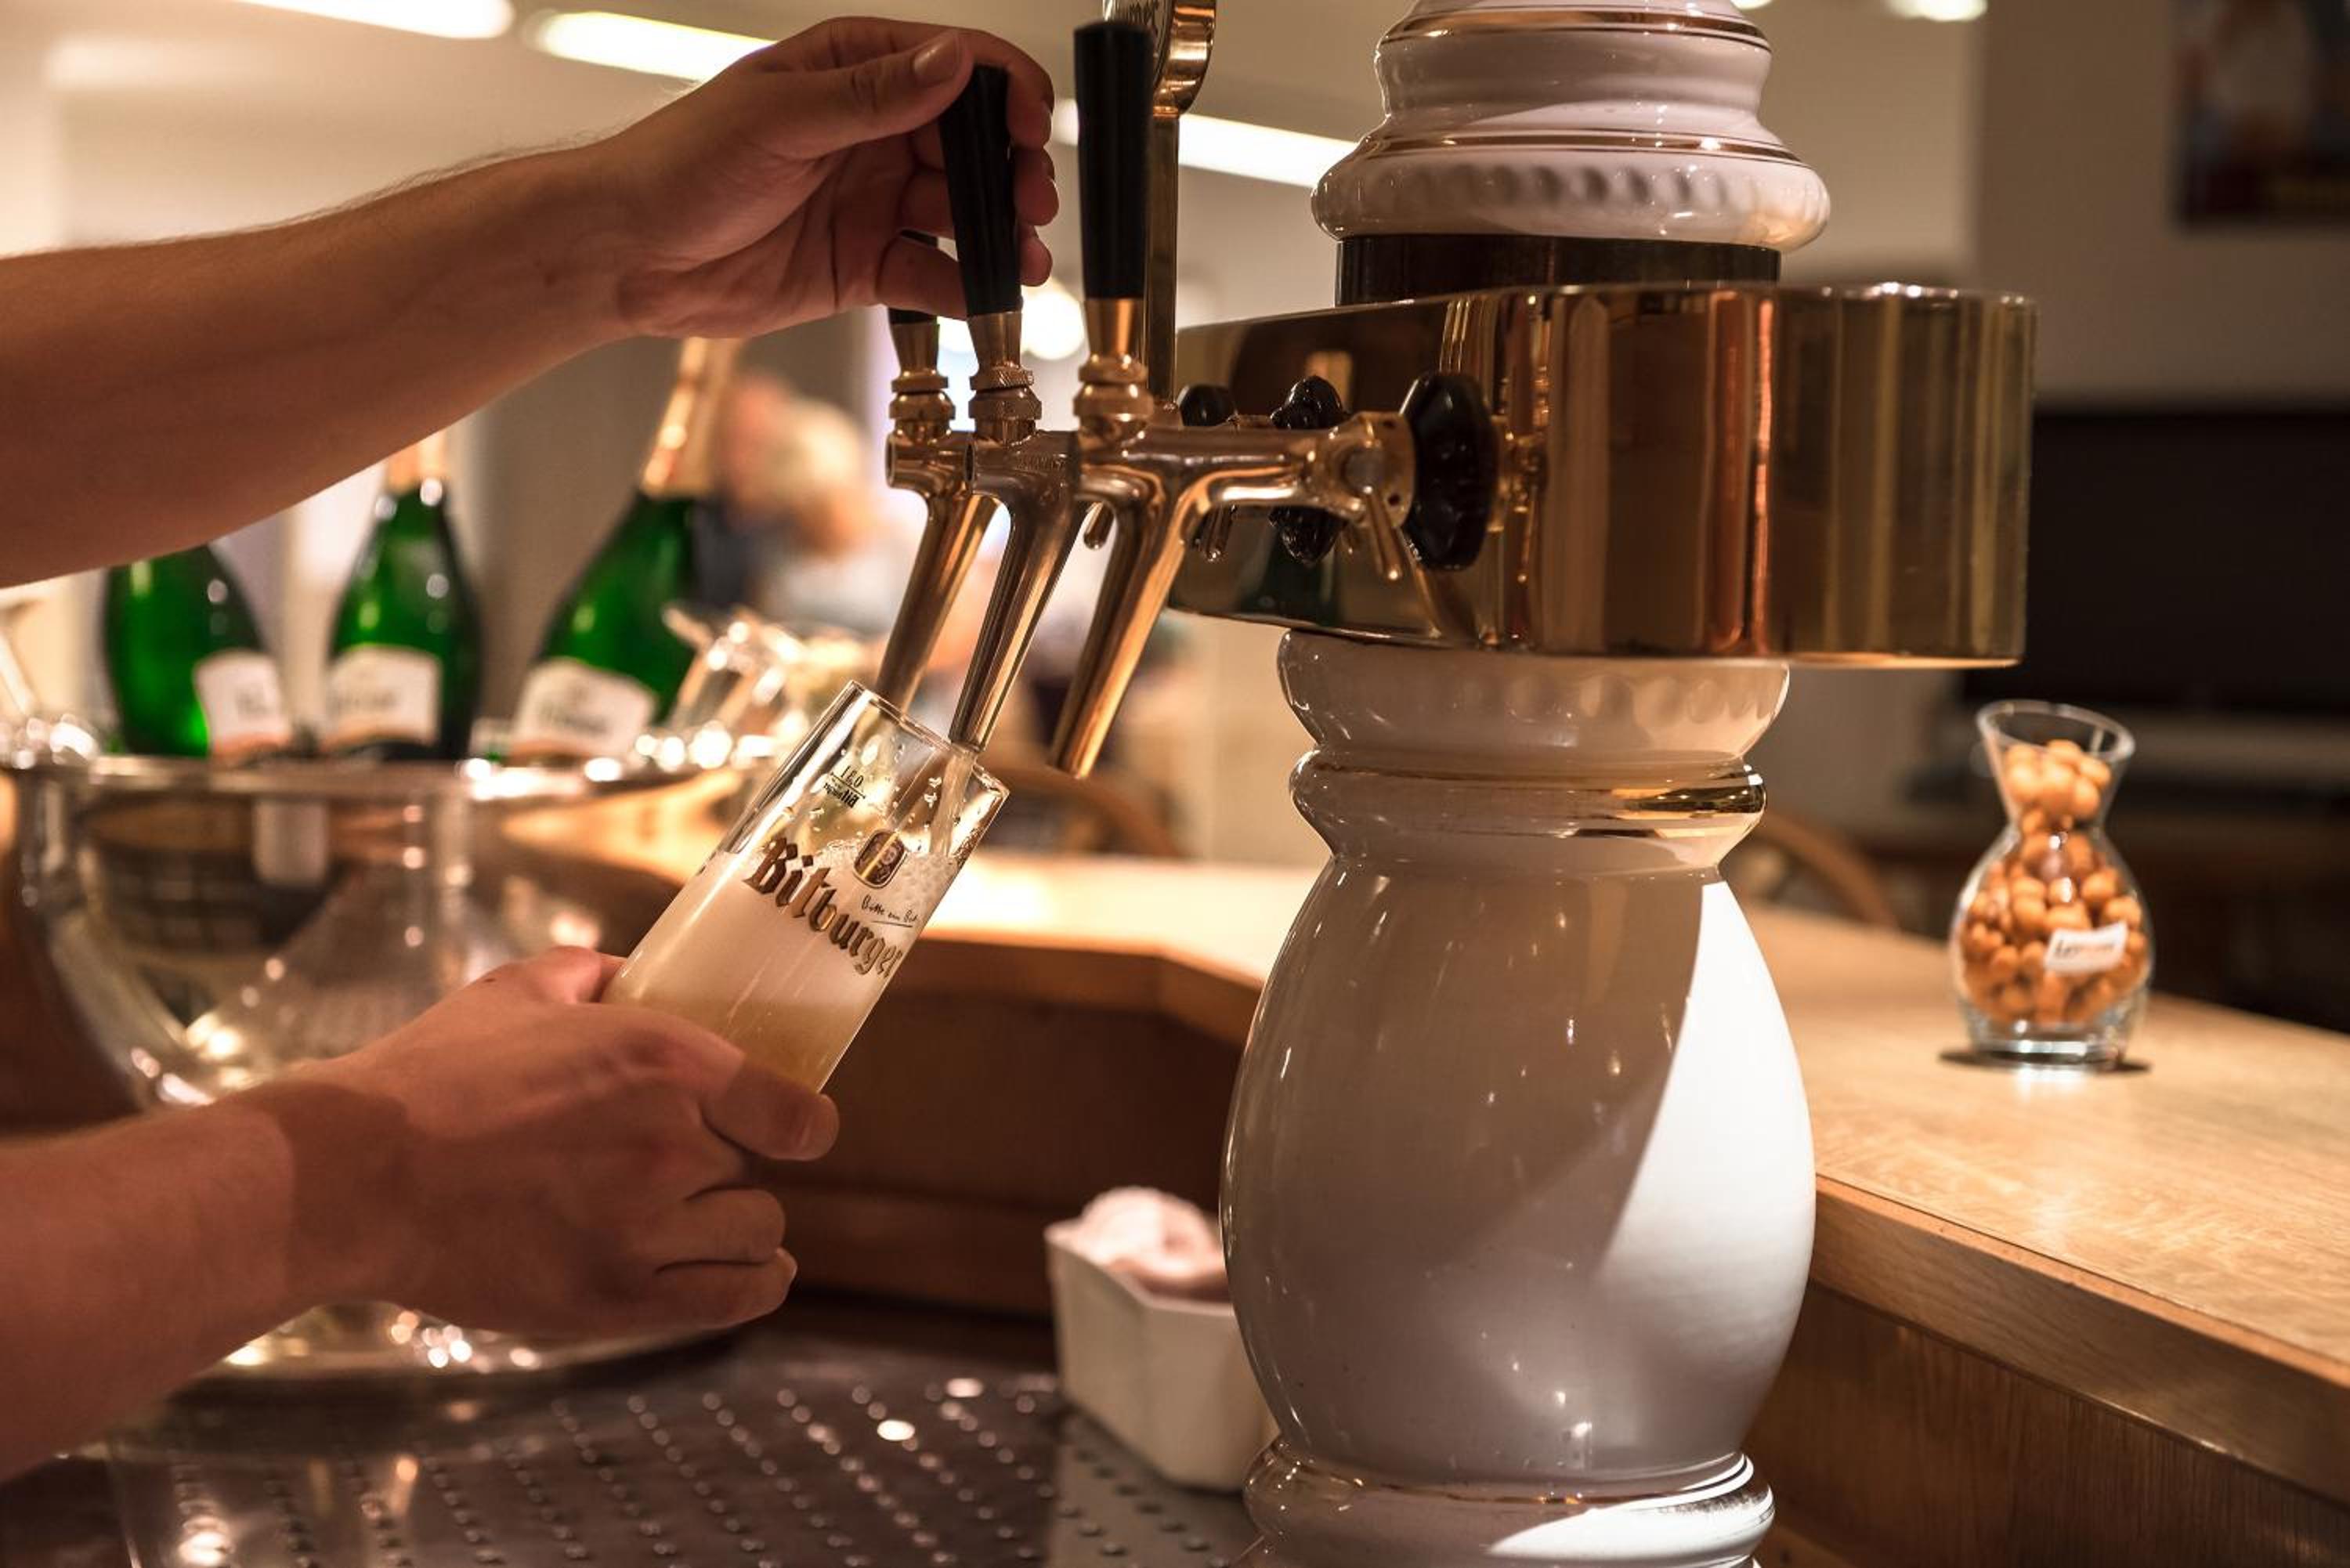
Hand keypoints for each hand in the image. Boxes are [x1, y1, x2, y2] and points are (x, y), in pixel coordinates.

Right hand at [291, 948, 837, 1336]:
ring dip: (731, 1224)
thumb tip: (640, 975)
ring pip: (752, 1235)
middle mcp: (672, 1147)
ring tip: (691, 1215)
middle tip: (669, 1161)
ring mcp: (645, 1231)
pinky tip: (754, 1272)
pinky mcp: (613, 1300)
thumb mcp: (520, 989)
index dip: (799, 1121)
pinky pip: (730, 1301)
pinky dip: (752, 1286)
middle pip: (756, 1170)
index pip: (797, 1113)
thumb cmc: (431, 1076)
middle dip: (723, 1163)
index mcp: (667, 1063)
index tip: (792, 1126)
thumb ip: (598, 976)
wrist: (354, 1174)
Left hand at [585, 18, 1059, 336]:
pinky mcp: (865, 266)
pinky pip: (932, 275)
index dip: (1006, 94)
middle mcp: (874, 133)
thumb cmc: (680, 165)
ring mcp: (873, 201)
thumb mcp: (780, 118)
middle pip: (973, 147)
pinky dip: (965, 287)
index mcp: (853, 71)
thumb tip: (953, 62)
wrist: (629, 255)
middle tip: (1033, 203)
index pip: (955, 67)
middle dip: (1013, 173)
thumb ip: (874, 95)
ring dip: (1001, 235)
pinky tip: (985, 296)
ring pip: (963, 214)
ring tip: (1024, 260)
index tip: (1033, 128)